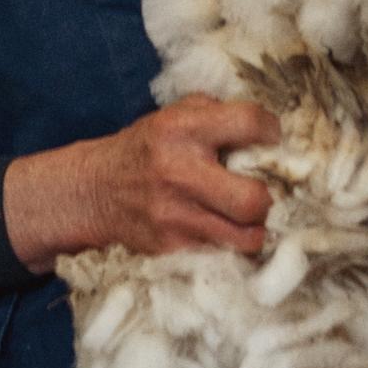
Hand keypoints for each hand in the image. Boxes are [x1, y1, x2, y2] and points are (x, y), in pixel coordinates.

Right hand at [4, 94, 278, 273]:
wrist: (94, 191)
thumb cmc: (146, 148)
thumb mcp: (174, 114)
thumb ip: (218, 112)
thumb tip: (269, 128)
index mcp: (181, 129)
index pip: (248, 124)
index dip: (272, 131)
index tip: (272, 140)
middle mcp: (178, 172)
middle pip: (253, 199)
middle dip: (267, 198)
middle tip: (260, 193)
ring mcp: (174, 217)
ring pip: (246, 238)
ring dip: (254, 229)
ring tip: (247, 218)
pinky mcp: (170, 249)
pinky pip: (223, 255)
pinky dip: (231, 247)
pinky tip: (224, 232)